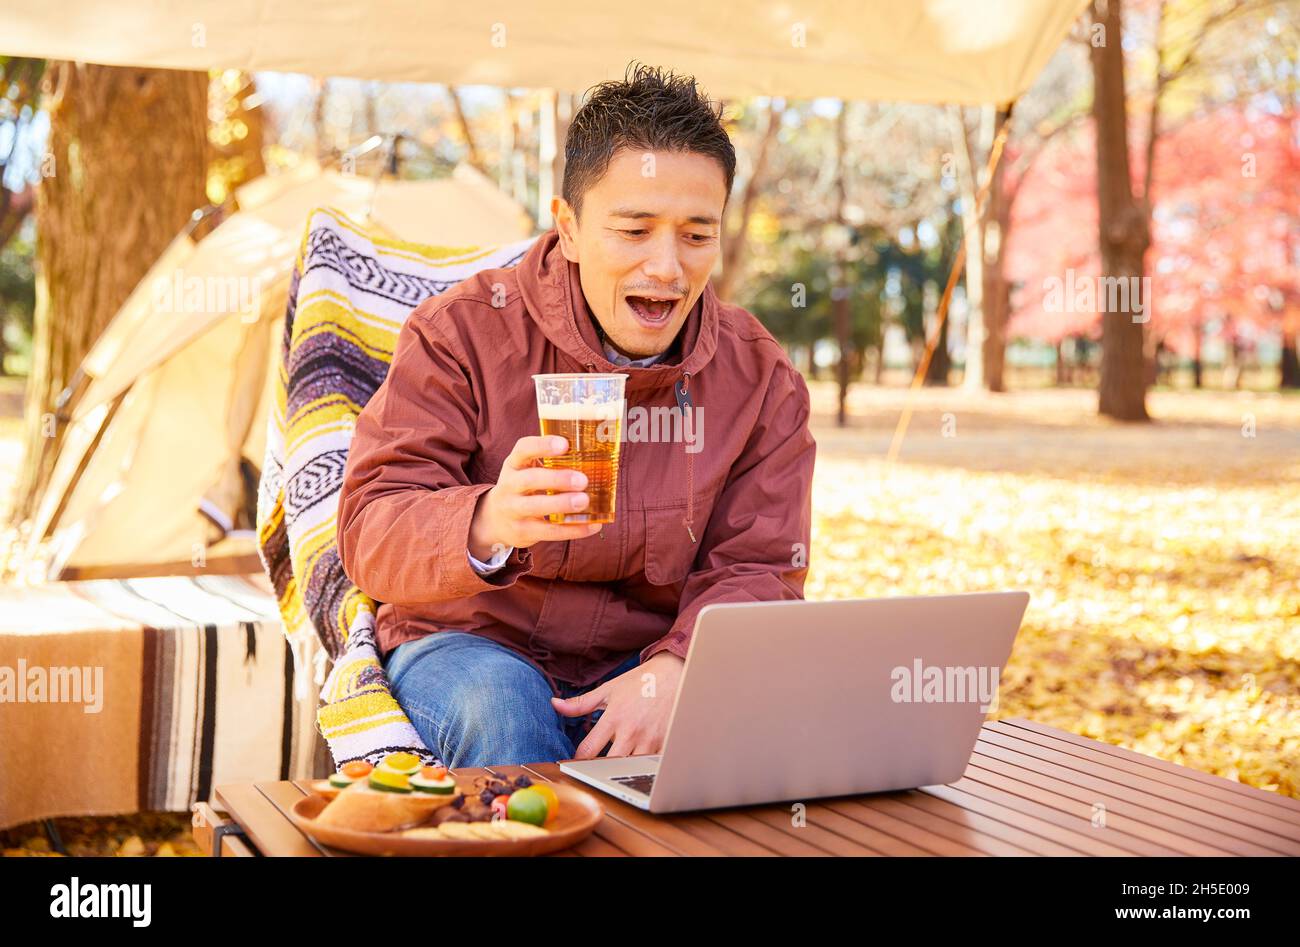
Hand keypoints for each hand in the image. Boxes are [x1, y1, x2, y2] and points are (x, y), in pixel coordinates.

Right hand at [468, 435, 603, 559]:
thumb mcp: (526, 470)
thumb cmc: (522, 488)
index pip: (523, 449)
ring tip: (584, 501)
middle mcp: (509, 485)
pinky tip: (592, 525)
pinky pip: (548, 531)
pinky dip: (572, 530)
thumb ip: (551, 464)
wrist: (495, 520)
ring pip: (536, 507)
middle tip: (583, 480)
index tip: (565, 444)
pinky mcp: (522, 531)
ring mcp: (513, 510)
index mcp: (514, 464)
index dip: (542, 445)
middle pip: (529, 479)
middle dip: (556, 479)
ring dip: (562, 504)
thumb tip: (596, 460)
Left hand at [552, 652, 684, 758]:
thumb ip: (580, 703)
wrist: (675, 673)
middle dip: (598, 769)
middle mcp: (631, 731)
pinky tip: (639, 763)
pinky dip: (643, 766)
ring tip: (616, 767)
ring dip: (622, 769)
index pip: (588, 750)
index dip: (576, 761)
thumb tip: (554, 704)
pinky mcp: (666, 744)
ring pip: (630, 768)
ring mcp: (650, 740)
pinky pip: (651, 765)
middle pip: (608, 765)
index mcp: (614, 718)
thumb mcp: (608, 689)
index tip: (574, 763)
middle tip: (594, 768)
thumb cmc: (640, 681)